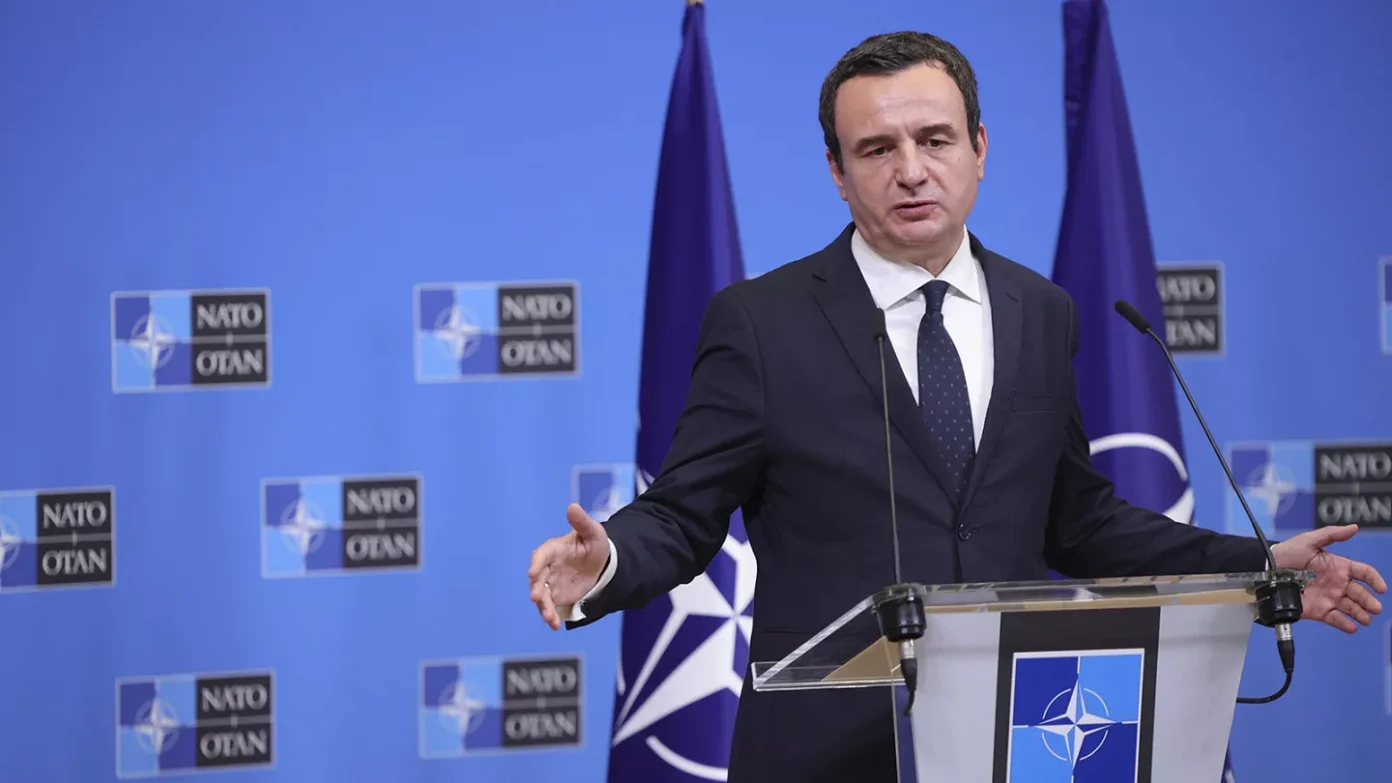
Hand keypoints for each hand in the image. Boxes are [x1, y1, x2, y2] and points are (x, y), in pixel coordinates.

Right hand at [528, 503, 609, 629]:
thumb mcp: (593, 532)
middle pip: (538, 578)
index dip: (536, 564)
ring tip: (549, 617)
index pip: (541, 555)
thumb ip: (582, 522)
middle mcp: (547, 567)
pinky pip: (550, 607)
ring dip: (543, 606)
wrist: (600, 564)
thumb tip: (572, 506)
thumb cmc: (593, 544)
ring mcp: (550, 583)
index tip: (532, 573)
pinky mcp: (556, 596)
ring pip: (542, 596)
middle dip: (536, 588)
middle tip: (536, 597)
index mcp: (553, 549)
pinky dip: (551, 616)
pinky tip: (554, 625)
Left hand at [1270, 524, 1386, 632]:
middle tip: (1375, 608)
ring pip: (1351, 608)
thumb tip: (1354, 528)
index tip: (1381, 589)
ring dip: (1360, 614)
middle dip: (1369, 601)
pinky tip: (1352, 627)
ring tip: (1365, 619)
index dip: (1375, 580)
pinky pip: (1335, 619)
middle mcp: (1337, 583)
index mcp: (1338, 567)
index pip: (1364, 573)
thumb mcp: (1309, 540)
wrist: (1267, 571)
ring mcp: (1329, 598)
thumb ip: (1331, 534)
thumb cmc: (1287, 553)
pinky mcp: (1319, 610)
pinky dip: (1345, 624)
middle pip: (1360, 593)